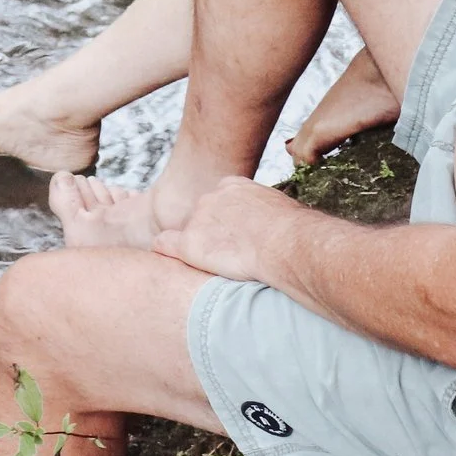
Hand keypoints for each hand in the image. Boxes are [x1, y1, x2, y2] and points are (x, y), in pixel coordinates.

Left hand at [151, 177, 300, 283]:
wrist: (286, 242)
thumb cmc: (292, 230)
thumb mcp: (278, 207)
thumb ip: (263, 212)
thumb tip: (273, 225)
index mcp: (232, 187)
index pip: (217, 202)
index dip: (224, 222)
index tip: (235, 237)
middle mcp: (210, 198)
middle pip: (200, 217)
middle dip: (210, 235)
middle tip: (228, 257)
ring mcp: (197, 220)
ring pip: (186, 234)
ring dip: (196, 249)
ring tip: (214, 268)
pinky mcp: (189, 244)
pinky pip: (163, 244)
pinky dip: (164, 251)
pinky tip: (167, 263)